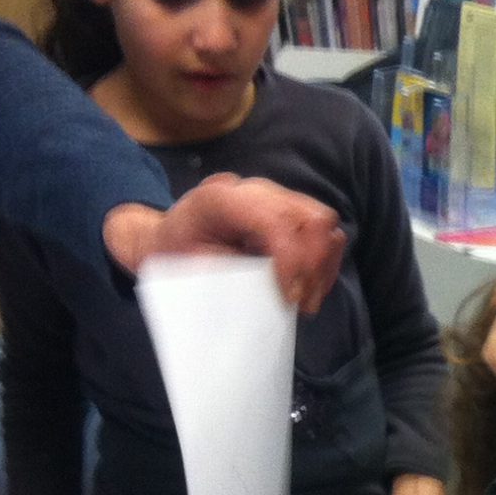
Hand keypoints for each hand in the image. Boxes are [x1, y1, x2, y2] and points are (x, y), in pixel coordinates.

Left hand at [102, 175, 346, 315]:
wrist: (170, 239)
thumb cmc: (176, 257)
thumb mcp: (189, 270)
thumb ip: (227, 280)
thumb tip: (271, 303)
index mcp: (219, 199)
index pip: (275, 221)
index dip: (291, 260)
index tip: (287, 298)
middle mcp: (255, 191)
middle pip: (312, 218)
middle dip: (314, 266)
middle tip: (298, 303)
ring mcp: (276, 198)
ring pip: (325, 225)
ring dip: (323, 267)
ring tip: (304, 301)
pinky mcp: (290, 212)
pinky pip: (325, 234)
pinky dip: (324, 264)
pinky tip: (307, 288)